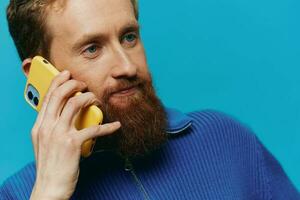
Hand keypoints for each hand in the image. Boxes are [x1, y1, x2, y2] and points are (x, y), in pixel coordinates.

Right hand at [30, 71, 120, 199]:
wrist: (50, 187)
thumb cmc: (50, 165)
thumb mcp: (43, 143)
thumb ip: (50, 127)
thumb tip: (63, 114)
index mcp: (39, 125)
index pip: (48, 97)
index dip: (58, 82)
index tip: (67, 74)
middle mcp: (47, 127)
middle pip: (60, 95)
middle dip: (74, 84)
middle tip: (85, 85)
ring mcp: (59, 134)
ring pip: (75, 104)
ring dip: (89, 98)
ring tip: (96, 100)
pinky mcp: (73, 144)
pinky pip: (94, 129)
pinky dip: (107, 126)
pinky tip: (116, 126)